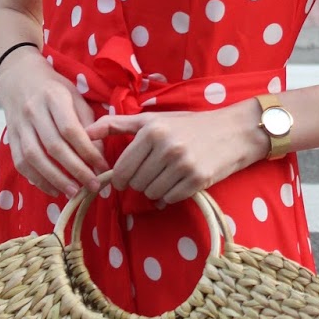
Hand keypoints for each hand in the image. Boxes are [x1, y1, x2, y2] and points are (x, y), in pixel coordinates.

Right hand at [0, 49, 105, 199]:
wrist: (18, 77)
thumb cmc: (53, 88)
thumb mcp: (75, 95)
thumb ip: (87, 122)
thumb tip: (99, 155)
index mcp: (54, 97)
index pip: (71, 129)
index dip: (88, 151)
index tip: (103, 167)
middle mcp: (33, 111)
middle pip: (54, 146)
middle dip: (75, 170)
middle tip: (93, 186)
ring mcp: (19, 125)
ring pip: (35, 158)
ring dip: (56, 179)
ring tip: (74, 192)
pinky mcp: (10, 137)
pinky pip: (21, 163)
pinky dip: (37, 179)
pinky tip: (53, 189)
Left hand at [86, 101, 264, 204]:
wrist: (233, 131)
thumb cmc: (189, 125)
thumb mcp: (152, 119)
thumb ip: (117, 125)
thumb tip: (85, 132)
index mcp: (152, 130)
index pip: (122, 169)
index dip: (121, 178)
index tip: (128, 176)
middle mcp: (166, 146)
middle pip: (136, 184)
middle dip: (140, 183)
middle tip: (153, 172)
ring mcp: (183, 164)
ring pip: (152, 194)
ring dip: (156, 189)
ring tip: (168, 174)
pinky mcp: (197, 180)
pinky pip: (169, 199)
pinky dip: (171, 194)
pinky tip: (180, 181)